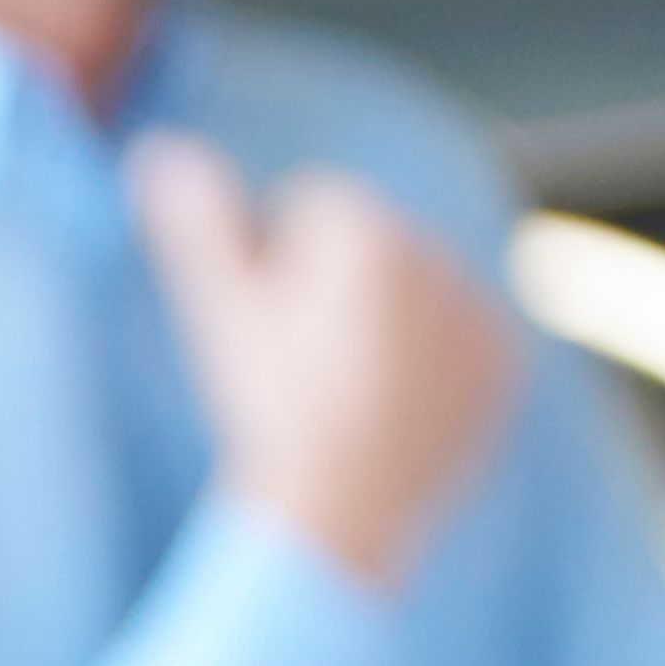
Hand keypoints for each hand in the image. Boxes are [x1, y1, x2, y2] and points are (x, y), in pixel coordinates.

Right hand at [134, 129, 517, 592]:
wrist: (336, 514)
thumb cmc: (270, 411)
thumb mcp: (219, 313)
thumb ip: (196, 223)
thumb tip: (161, 150)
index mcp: (364, 229)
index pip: (309, 200)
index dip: (274, 260)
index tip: (269, 324)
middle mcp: (434, 255)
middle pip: (367, 241)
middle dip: (336, 282)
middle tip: (304, 362)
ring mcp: (476, 309)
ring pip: (413, 285)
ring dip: (386, 316)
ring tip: (348, 386)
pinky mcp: (503, 362)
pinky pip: (458, 334)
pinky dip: (432, 359)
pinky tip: (394, 402)